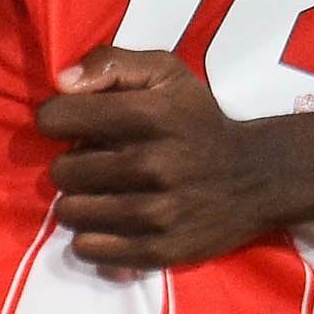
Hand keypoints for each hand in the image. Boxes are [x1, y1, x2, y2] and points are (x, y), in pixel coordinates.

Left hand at [38, 47, 284, 272]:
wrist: (256, 177)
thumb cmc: (199, 120)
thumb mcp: (165, 73)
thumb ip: (110, 64)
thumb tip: (62, 84)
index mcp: (147, 115)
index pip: (58, 118)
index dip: (58, 119)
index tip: (74, 125)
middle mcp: (149, 164)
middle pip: (62, 171)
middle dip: (72, 164)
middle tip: (97, 162)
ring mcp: (154, 212)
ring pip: (71, 212)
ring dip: (80, 202)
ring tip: (103, 192)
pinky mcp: (158, 250)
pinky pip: (89, 249)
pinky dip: (90, 237)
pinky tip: (110, 221)